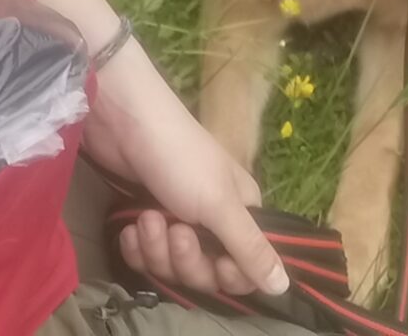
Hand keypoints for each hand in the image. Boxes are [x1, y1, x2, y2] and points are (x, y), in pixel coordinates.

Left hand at [82, 47, 289, 300]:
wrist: (122, 121)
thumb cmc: (180, 158)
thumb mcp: (220, 205)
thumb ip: (251, 249)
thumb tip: (285, 287)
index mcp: (241, 213)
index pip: (243, 270)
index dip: (227, 276)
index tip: (216, 263)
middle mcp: (212, 219)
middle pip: (204, 272)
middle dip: (185, 259)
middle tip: (173, 230)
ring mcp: (176, 218)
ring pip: (171, 265)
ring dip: (156, 249)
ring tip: (147, 218)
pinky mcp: (144, 217)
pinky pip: (145, 254)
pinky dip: (136, 247)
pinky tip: (130, 228)